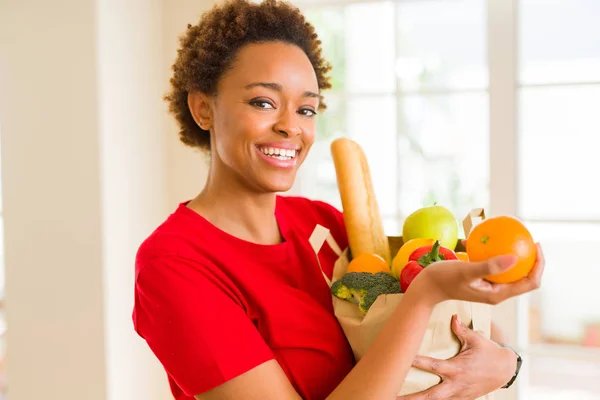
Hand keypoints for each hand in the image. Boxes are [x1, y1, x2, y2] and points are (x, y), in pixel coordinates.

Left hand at [397, 315, 516, 399]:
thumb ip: (461, 330)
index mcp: (456, 368)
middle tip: (394, 396)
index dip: (417, 362)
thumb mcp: (476, 339)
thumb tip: (452, 317)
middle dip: (412, 398)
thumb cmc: (489, 352)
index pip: (432, 365)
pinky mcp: (461, 399)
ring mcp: (458, 394)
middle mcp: (455, 384)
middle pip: (430, 395)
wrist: (505, 370)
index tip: (403, 360)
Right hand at [408, 243, 544, 305]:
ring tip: (515, 235)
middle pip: (524, 276)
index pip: (530, 282)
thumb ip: (490, 266)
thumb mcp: (466, 271)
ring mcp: (490, 285)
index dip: (539, 265)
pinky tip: (489, 237)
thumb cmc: (444, 279)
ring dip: (514, 254)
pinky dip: (495, 252)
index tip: (536, 245)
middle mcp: (497, 292)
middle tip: (529, 238)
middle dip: (531, 258)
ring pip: (510, 269)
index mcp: (498, 294)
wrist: (427, 286)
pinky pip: (495, 264)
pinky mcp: (481, 278)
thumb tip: (515, 257)